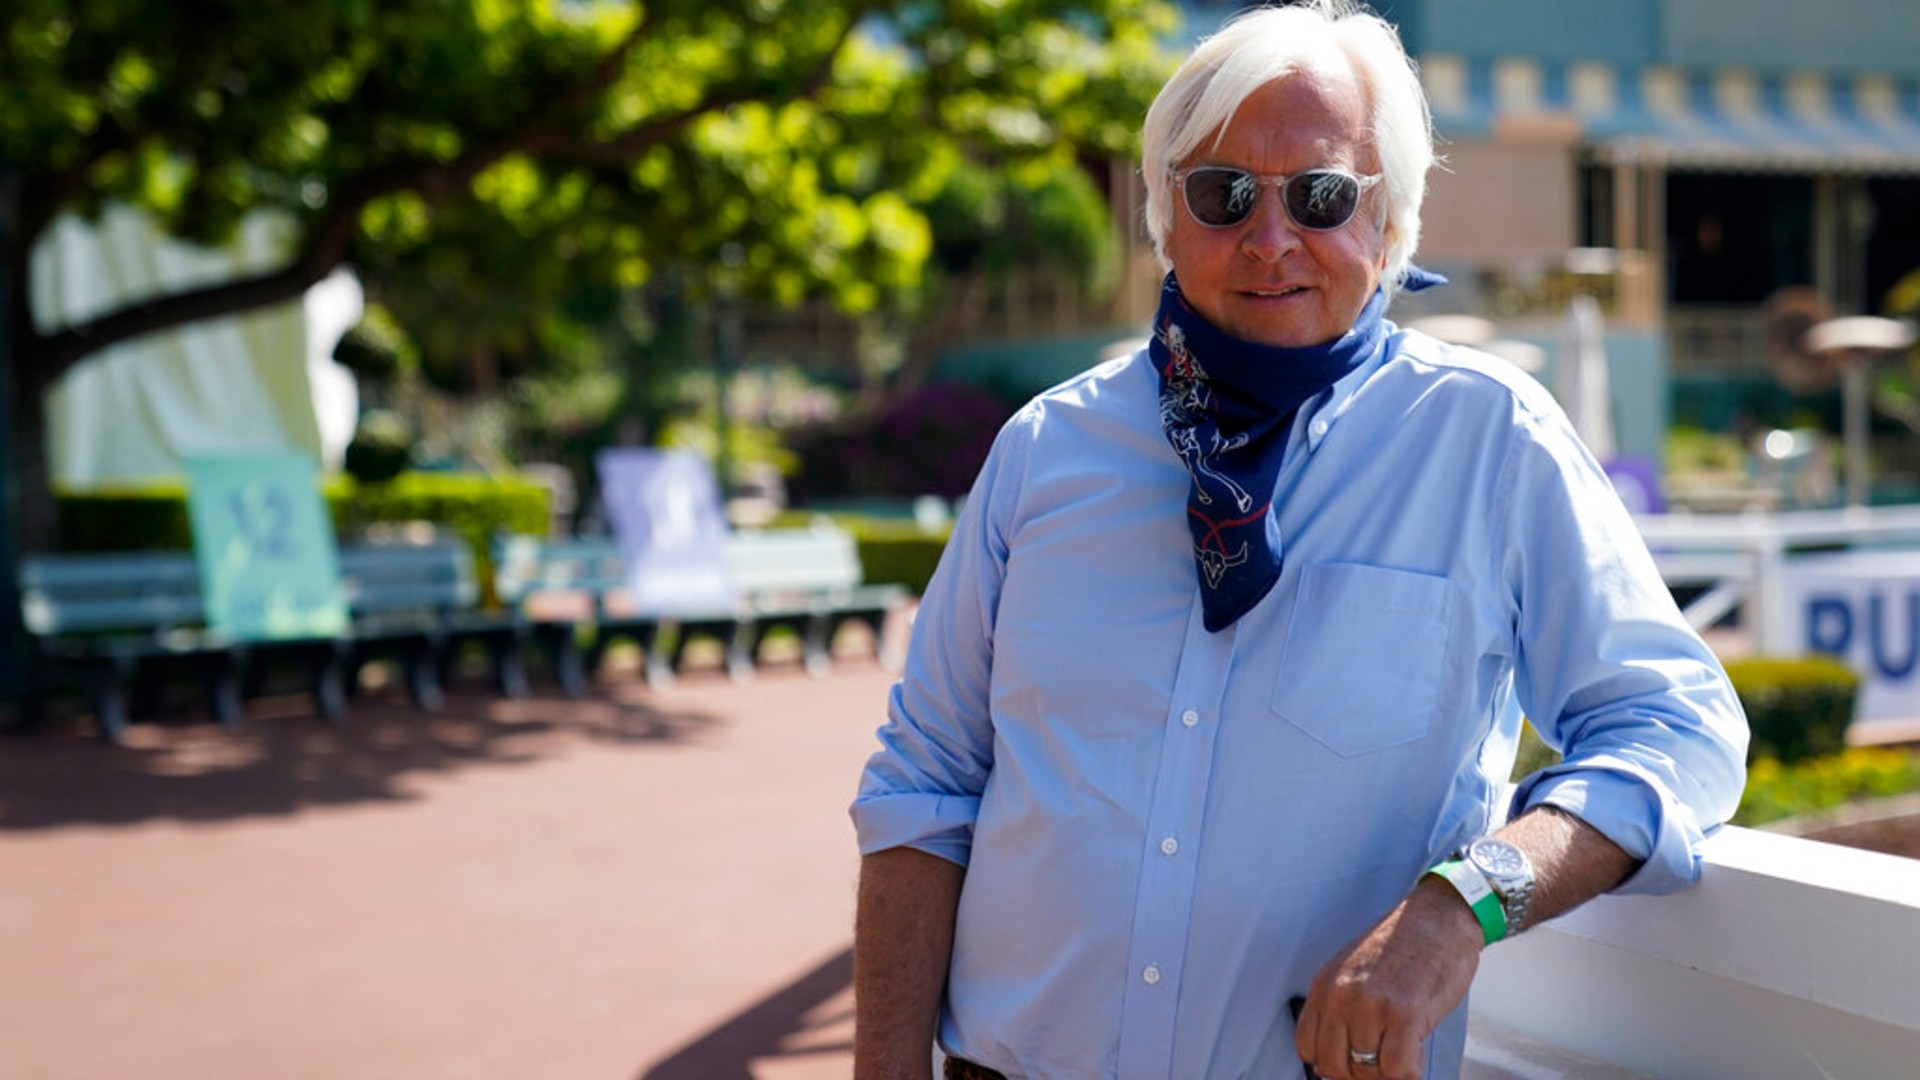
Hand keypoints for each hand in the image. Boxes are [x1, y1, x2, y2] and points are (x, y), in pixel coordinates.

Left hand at [1293, 877, 1483, 1079]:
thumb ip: (1341, 1007)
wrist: (1441, 917)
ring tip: (1405, 1050)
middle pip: (1333, 1066)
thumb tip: (1339, 1052)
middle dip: (1360, 1072)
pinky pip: (1398, 1069)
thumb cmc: (1403, 945)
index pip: (1307, 1047)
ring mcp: (1371, 1005)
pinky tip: (1418, 1053)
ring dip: (1388, 1071)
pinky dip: (1410, 1072)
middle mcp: (1341, 995)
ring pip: (1366, 1072)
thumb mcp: (1354, 970)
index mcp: (1325, 985)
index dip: (1332, 1062)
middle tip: (1383, 1061)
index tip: (1353, 1060)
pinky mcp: (1405, 1013)